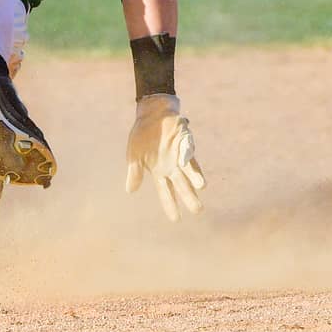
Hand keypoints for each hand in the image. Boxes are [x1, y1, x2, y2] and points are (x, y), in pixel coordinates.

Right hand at [124, 95, 206, 220]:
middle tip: (198, 211)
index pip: (166, 192)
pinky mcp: (185, 143)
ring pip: (189, 172)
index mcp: (159, 171)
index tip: (176, 220)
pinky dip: (192, 163)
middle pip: (181, 186)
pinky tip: (198, 174)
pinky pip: (189, 155)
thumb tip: (130, 191)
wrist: (151, 112)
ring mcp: (179, 156)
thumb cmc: (142, 134)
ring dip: (195, 180)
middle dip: (189, 198)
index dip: (170, 205)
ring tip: (200, 188)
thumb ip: (134, 172)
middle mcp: (172, 167)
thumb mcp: (134, 154)